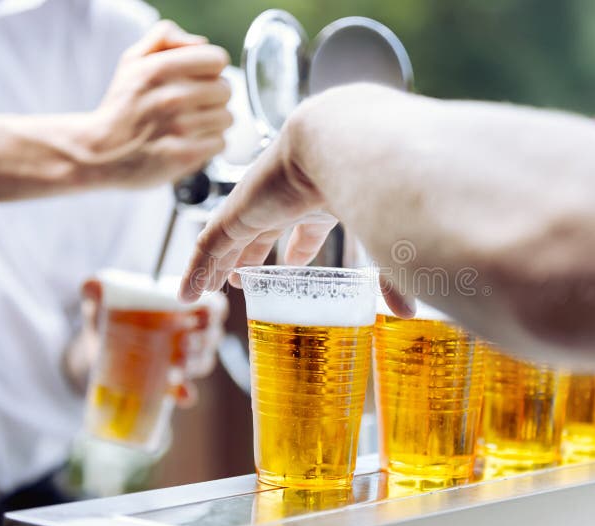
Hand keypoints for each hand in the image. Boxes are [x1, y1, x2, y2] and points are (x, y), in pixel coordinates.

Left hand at [63, 277, 227, 407]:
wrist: (97, 350)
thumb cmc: (111, 316)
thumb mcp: (104, 301)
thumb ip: (98, 290)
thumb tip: (91, 284)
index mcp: (185, 306)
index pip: (213, 305)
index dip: (214, 310)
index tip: (201, 314)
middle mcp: (193, 331)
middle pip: (212, 335)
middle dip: (202, 340)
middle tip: (183, 343)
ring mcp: (186, 360)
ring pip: (204, 361)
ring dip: (194, 365)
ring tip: (176, 369)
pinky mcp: (173, 384)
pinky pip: (187, 391)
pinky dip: (184, 393)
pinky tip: (178, 394)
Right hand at [83, 21, 232, 188]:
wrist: (100, 152)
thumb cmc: (123, 105)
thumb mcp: (133, 60)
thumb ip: (165, 38)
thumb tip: (201, 43)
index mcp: (160, 68)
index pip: (217, 60)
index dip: (210, 69)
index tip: (198, 79)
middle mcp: (171, 97)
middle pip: (226, 89)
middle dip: (213, 97)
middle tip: (193, 105)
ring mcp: (180, 128)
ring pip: (226, 118)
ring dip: (212, 122)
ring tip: (190, 124)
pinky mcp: (186, 156)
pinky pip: (220, 143)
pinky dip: (209, 144)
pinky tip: (190, 142)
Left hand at [177, 85, 413, 315]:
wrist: (345, 143)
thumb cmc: (375, 185)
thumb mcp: (382, 239)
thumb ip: (391, 276)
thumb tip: (407, 314)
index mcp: (321, 199)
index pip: (304, 226)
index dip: (297, 247)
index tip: (290, 265)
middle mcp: (286, 198)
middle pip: (260, 231)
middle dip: (250, 255)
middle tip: (240, 278)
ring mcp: (258, 204)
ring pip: (229, 239)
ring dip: (218, 264)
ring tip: (206, 288)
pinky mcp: (234, 213)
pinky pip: (208, 246)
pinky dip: (196, 270)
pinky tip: (187, 293)